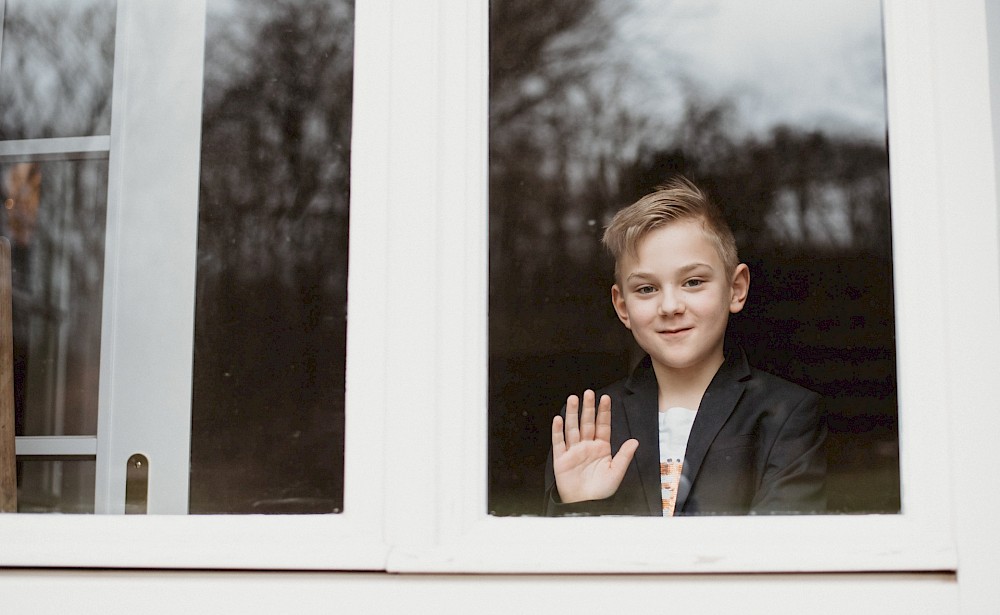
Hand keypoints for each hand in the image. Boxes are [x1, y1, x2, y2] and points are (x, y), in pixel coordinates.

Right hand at [551, 389, 638, 503]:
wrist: (586, 504)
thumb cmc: (601, 491)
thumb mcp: (616, 472)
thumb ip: (624, 456)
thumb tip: (635, 441)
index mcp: (601, 448)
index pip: (602, 426)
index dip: (604, 412)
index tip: (605, 398)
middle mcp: (587, 447)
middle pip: (587, 423)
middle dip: (588, 408)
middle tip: (588, 393)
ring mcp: (574, 451)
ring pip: (572, 428)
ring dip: (572, 414)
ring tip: (573, 400)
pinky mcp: (562, 459)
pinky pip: (559, 442)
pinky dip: (558, 431)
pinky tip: (559, 420)